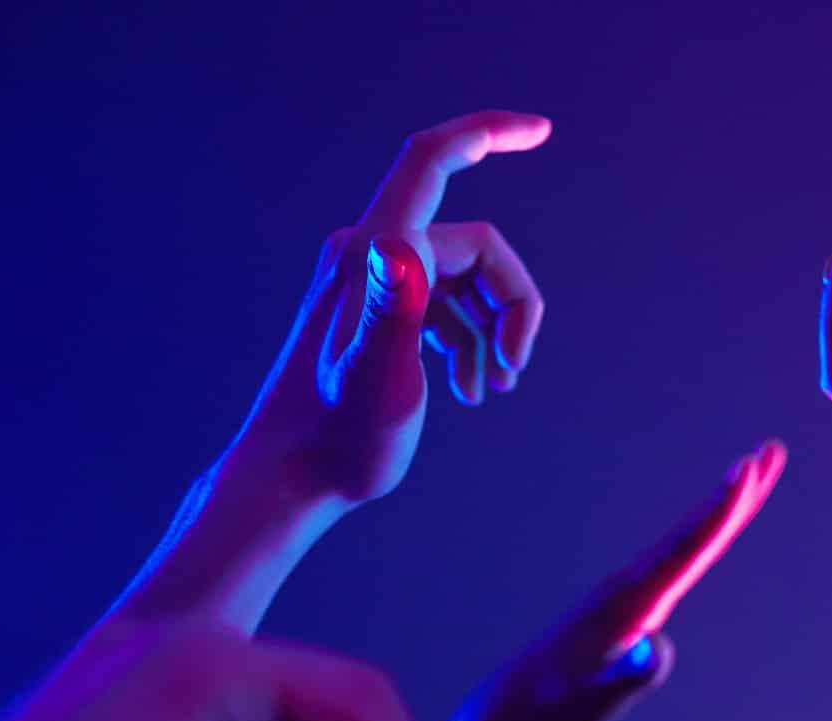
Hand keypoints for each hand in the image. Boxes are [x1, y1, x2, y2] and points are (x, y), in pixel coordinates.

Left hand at [231, 110, 550, 504]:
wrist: (289, 479)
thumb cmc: (336, 438)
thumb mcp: (375, 376)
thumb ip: (391, 307)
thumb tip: (401, 248)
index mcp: (378, 252)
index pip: (432, 160)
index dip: (488, 133)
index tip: (543, 129)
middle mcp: (375, 254)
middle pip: (477, 246)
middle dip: (511, 303)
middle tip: (512, 372)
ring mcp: (377, 285)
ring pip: (468, 280)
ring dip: (495, 330)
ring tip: (495, 387)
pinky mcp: (380, 316)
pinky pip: (447, 306)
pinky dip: (471, 342)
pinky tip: (471, 391)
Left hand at [434, 440, 786, 720]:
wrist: (507, 716)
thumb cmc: (549, 716)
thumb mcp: (588, 706)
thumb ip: (625, 678)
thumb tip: (656, 650)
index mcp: (628, 604)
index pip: (685, 549)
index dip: (720, 510)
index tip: (748, 470)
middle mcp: (629, 589)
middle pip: (692, 532)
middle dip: (736, 493)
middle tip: (771, 450)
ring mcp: (627, 596)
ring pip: (685, 542)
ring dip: (722, 509)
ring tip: (751, 477)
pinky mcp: (626, 608)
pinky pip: (675, 561)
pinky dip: (701, 537)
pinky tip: (708, 533)